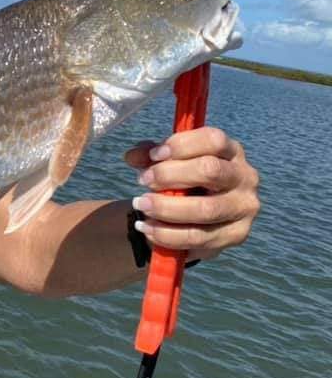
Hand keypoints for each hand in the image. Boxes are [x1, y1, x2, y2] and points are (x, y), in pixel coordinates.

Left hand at [124, 127, 260, 260]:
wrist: (197, 218)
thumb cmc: (184, 181)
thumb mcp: (168, 163)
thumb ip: (149, 156)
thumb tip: (132, 157)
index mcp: (231, 151)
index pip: (214, 140)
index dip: (181, 145)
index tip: (154, 155)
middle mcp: (244, 176)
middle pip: (210, 170)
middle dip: (170, 175)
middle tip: (143, 180)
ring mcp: (243, 207)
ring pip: (205, 209)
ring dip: (166, 208)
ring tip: (141, 205)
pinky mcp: (236, 235)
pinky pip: (199, 237)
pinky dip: (167, 234)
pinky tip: (147, 228)